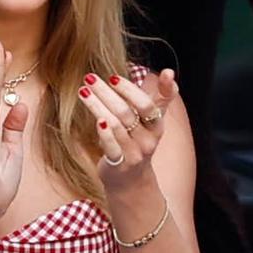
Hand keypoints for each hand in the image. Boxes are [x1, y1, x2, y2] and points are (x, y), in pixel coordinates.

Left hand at [79, 68, 178, 193]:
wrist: (131, 181)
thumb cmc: (139, 141)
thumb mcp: (153, 120)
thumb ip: (162, 96)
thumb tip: (169, 71)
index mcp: (157, 126)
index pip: (148, 105)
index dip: (132, 91)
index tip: (114, 77)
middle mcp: (148, 139)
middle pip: (127, 112)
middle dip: (107, 92)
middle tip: (90, 78)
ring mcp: (134, 153)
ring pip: (115, 125)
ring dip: (97, 106)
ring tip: (83, 91)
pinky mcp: (119, 164)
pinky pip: (111, 146)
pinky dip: (104, 132)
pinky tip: (96, 119)